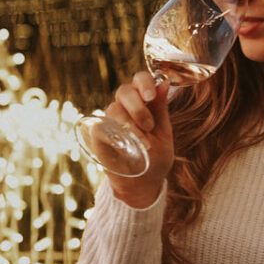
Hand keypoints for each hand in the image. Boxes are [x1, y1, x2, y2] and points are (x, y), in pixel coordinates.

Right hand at [103, 70, 173, 206]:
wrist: (143, 184)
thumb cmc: (156, 157)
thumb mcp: (164, 134)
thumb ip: (161, 111)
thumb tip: (163, 84)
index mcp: (144, 102)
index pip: (140, 80)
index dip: (144, 82)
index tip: (151, 96)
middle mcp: (125, 107)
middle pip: (124, 91)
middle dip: (137, 106)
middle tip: (148, 125)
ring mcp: (110, 120)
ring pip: (113, 108)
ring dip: (129, 124)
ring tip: (143, 143)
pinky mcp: (99, 135)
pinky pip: (101, 126)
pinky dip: (114, 133)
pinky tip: (124, 145)